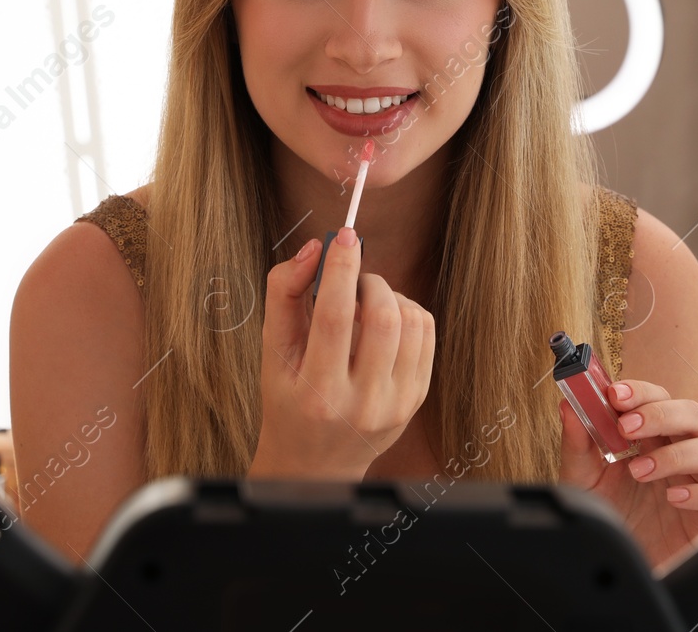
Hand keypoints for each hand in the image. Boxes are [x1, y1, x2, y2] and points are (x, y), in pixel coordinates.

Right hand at [252, 228, 434, 480]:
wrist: (316, 461)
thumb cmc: (288, 398)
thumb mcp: (272, 351)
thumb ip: (285, 293)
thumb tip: (314, 249)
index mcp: (317, 393)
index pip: (335, 319)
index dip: (342, 270)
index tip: (344, 237)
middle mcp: (361, 404)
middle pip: (382, 319)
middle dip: (369, 282)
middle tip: (353, 280)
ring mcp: (396, 405)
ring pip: (411, 324)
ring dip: (390, 296)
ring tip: (366, 304)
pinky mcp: (416, 399)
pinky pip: (425, 335)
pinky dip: (407, 313)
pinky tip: (385, 321)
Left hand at [558, 378, 697, 571]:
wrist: (621, 568)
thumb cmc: (610, 519)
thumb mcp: (584, 482)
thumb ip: (578, 445)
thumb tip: (568, 406)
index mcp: (652, 440)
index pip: (658, 399)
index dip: (641, 392)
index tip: (616, 394)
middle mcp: (679, 456)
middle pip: (692, 414)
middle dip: (661, 413)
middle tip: (627, 426)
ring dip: (676, 453)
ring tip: (640, 471)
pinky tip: (673, 497)